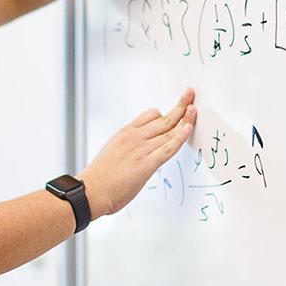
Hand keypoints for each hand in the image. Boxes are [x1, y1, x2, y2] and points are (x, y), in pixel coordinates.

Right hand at [80, 88, 196, 217]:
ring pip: (169, 130)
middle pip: (163, 118)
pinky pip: (168, 147)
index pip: (151, 115)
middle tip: (190, 94)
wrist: (90, 191)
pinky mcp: (146, 164)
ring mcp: (141, 149)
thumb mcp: (112, 151)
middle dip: (180, 105)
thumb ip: (128, 146)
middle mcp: (134, 137)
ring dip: (185, 118)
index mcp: (125, 133)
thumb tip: (139, 148)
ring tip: (195, 109)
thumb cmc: (99, 177)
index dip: (167, 111)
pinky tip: (188, 128)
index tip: (178, 105)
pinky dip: (180, 137)